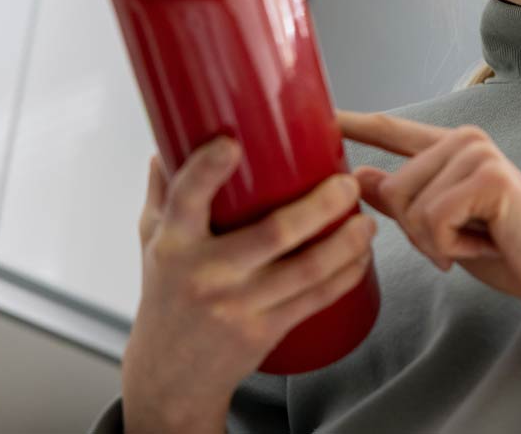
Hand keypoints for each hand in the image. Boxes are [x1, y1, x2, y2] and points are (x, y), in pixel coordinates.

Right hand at [121, 137, 375, 432]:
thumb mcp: (152, 243)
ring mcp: (237, 306)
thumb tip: (168, 142)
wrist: (170, 377)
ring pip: (306, 269)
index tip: (231, 142)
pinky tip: (362, 256)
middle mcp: (205, 274)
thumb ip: (164, 193)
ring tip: (367, 221)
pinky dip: (345, 275)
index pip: (185, 200)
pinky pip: (314, 300)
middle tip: (347, 184)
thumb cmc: (165, 299)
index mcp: (174, 244)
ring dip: (346, 243)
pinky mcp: (263, 332)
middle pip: (273, 233)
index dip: (207, 170)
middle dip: (320, 205)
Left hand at [338, 110, 520, 315]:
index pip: (392, 131)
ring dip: (436, 242)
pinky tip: (485, 245)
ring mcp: (478, 153)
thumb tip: (356, 176)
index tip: (319, 113)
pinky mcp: (489, 177)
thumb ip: (403, 201)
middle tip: (460, 242)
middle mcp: (465, 139)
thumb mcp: (441, 229)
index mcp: (452, 147)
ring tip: (477, 241)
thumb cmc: (505, 252)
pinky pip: (432, 220)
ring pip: (409, 206)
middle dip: (415, 232)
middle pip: (391, 187)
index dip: (353, 122)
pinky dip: (450, 247)